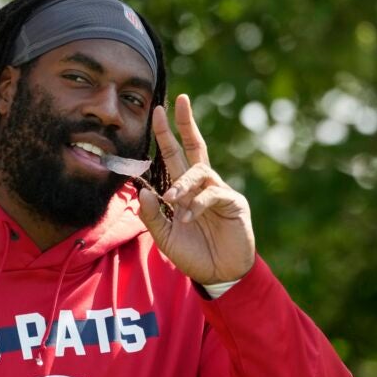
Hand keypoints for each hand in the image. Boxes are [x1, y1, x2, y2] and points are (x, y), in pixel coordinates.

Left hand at [138, 94, 255, 284]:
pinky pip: (212, 194)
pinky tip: (187, 217)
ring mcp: (219, 191)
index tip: (159, 110)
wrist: (218, 275)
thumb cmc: (192, 253)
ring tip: (172, 200)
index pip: (174, 155)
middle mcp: (202, 185)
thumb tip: (143, 189)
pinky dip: (196, 205)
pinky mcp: (233, 203)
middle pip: (194, 147)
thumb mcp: (163, 236)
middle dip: (185, 124)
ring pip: (199, 172)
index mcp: (184, 189)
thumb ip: (152, 215)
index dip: (167, 134)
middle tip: (179, 101)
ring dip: (182, 184)